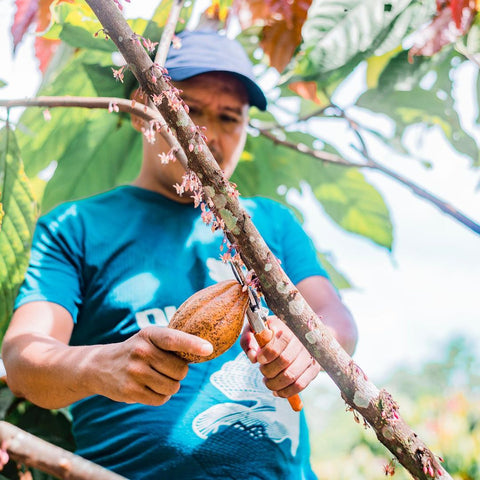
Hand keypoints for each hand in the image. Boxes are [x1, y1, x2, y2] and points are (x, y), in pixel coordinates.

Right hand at [94, 326, 212, 405]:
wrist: (100, 366)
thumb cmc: (136, 351)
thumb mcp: (150, 339)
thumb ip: (173, 343)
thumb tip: (205, 350)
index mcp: (149, 334)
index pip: (173, 339)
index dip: (193, 344)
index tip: (209, 349)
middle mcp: (141, 351)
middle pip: (180, 370)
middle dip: (179, 373)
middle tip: (166, 369)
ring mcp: (134, 372)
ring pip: (172, 387)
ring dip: (170, 386)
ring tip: (156, 378)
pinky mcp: (130, 391)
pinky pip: (161, 399)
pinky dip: (161, 396)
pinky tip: (149, 388)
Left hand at [240, 316, 319, 397]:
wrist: (294, 334)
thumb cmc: (269, 333)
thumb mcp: (256, 330)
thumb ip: (248, 340)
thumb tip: (253, 357)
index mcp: (287, 326)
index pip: (281, 340)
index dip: (268, 353)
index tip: (259, 359)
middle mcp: (301, 340)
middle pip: (285, 360)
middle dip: (268, 370)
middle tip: (262, 370)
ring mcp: (309, 355)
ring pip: (292, 375)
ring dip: (275, 383)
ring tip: (267, 381)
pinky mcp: (314, 368)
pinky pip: (300, 385)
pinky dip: (286, 392)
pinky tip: (277, 391)